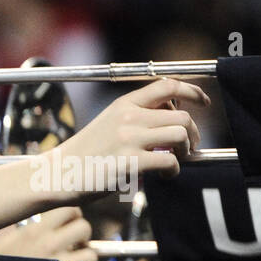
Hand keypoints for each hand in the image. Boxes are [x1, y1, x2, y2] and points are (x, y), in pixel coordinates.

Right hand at [0, 206, 97, 260]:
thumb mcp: (8, 243)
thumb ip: (28, 228)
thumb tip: (46, 219)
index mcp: (33, 231)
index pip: (67, 210)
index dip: (72, 216)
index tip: (68, 224)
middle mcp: (46, 244)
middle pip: (83, 227)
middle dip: (81, 235)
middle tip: (74, 244)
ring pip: (90, 251)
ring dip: (85, 255)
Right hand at [55, 78, 209, 187]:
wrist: (57, 175)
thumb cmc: (83, 154)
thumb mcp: (107, 124)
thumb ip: (136, 117)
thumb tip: (171, 120)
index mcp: (123, 104)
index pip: (168, 85)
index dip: (193, 91)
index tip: (203, 102)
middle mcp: (129, 118)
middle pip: (181, 116)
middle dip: (193, 133)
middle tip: (189, 147)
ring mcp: (130, 140)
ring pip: (180, 135)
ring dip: (186, 150)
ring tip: (177, 160)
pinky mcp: (130, 163)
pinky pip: (170, 161)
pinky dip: (174, 170)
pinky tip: (165, 175)